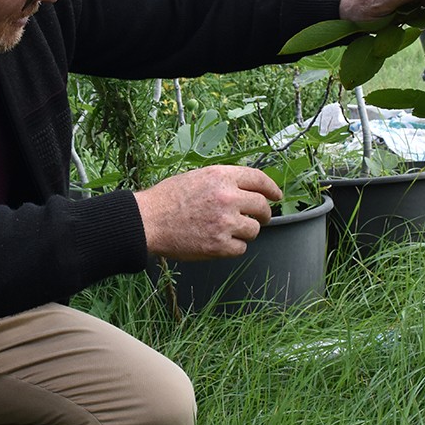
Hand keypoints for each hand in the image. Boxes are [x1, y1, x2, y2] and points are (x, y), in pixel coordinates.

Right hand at [134, 165, 282, 260]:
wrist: (148, 221)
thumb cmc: (167, 199)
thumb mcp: (197, 176)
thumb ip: (223, 181)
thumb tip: (246, 189)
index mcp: (221, 176)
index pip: (259, 179)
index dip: (272, 188)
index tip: (277, 195)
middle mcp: (227, 197)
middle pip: (262, 206)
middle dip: (264, 214)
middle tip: (260, 219)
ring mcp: (225, 222)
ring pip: (254, 229)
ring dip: (246, 231)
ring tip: (228, 230)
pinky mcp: (220, 245)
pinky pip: (241, 248)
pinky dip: (233, 247)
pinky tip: (219, 242)